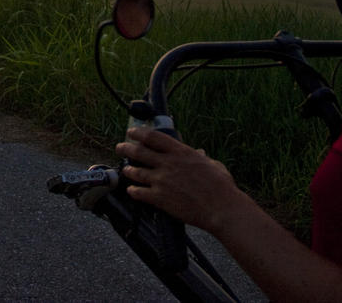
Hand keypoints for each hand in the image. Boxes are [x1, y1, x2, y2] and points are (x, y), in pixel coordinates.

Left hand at [115, 126, 244, 233]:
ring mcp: (162, 181)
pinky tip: (131, 190)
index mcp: (181, 152)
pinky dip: (133, 191)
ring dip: (128, 170)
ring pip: (136, 172)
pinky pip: (139, 192)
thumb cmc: (221, 187)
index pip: (153, 137)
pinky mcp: (159, 198)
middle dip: (126, 148)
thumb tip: (199, 153)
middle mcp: (168, 164)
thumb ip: (202, 158)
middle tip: (120, 148)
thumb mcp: (213, 165)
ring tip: (126, 170)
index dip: (139, 133)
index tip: (132, 132)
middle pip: (139, 152)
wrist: (221, 209)